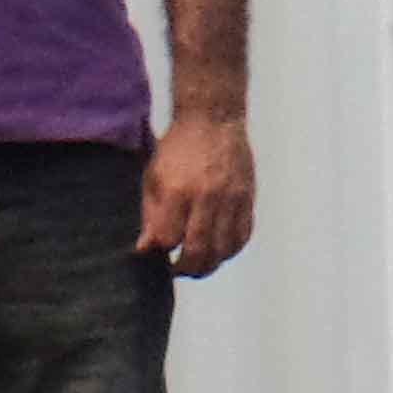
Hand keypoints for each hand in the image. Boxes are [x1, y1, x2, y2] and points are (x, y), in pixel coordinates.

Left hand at [141, 110, 255, 277]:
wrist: (212, 121)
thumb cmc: (176, 149)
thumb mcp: (153, 177)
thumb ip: (150, 214)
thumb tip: (145, 248)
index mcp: (178, 191)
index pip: (170, 239)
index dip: (162, 252)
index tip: (155, 256)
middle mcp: (207, 198)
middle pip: (200, 250)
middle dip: (187, 268)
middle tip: (177, 271)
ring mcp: (232, 200)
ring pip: (225, 249)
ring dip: (211, 264)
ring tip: (197, 265)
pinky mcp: (248, 199)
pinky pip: (243, 236)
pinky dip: (230, 250)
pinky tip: (218, 251)